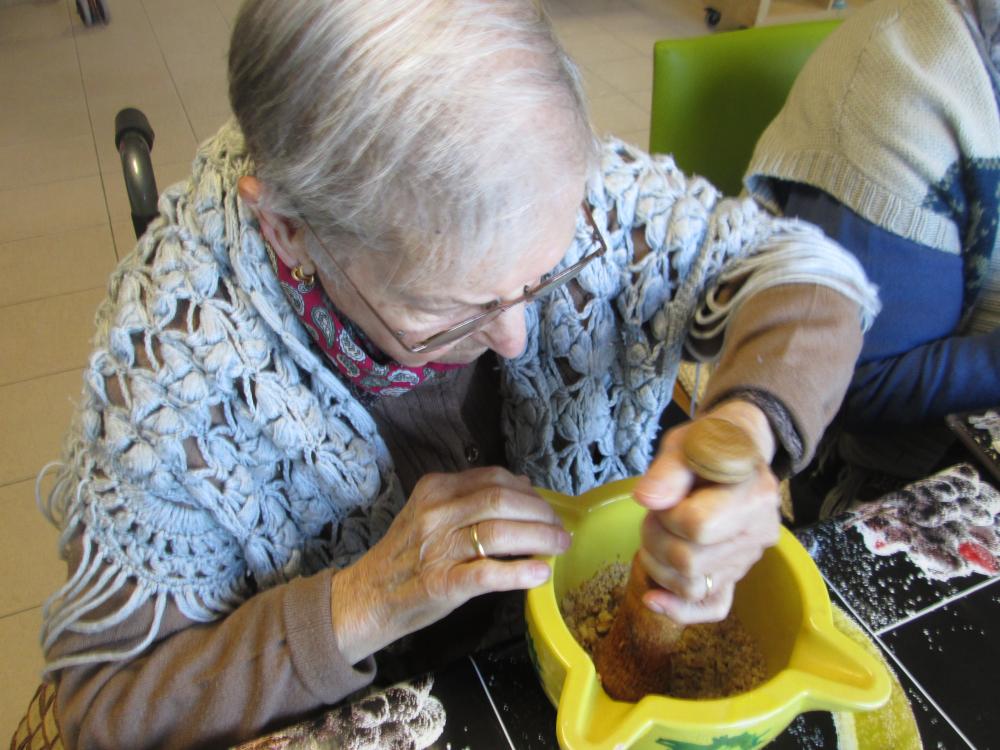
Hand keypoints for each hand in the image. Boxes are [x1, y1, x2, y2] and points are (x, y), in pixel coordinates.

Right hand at [330, 467, 569, 663]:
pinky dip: (519, 572)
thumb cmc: (406, 556)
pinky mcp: (440, 583)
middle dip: (540, 514)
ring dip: (539, 539)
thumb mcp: (432, 514)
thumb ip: (472, 497)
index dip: (529, 493)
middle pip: (501, 501)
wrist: (367, 596)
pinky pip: (487, 574)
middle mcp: (436, 513)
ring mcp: (437, 548)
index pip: (494, 479)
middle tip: (560, 530)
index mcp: (435, 490)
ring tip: (559, 548)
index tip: (547, 508)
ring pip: (499, 532)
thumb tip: (523, 482)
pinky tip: (539, 574)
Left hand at [631, 400, 780, 623]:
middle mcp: (758, 535)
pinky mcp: (736, 574)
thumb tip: (646, 499)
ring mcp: (748, 559)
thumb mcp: (685, 444)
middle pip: (691, 564)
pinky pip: (714, 607)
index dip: (666, 516)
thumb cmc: (708, 444)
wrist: (736, 449)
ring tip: (658, 534)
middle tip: (654, 515)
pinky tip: (652, 599)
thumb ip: (668, 471)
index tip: (664, 497)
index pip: (697, 528)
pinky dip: (679, 609)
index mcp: (754, 497)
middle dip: (655, 540)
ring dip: (659, 566)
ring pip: (693, 588)